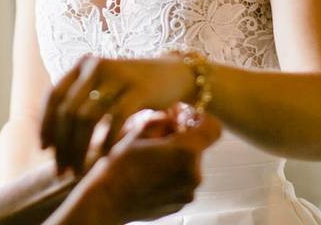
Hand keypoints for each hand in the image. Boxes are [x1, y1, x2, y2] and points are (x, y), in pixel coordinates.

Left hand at [41, 55, 196, 173]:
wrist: (174, 75)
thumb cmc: (132, 90)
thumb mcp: (102, 89)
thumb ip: (79, 104)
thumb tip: (50, 141)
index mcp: (83, 65)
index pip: (54, 96)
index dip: (46, 124)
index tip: (45, 150)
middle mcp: (97, 67)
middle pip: (68, 110)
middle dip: (62, 145)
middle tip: (62, 170)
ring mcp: (118, 76)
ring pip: (87, 117)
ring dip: (79, 149)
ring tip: (79, 170)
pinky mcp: (140, 89)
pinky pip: (115, 119)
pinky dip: (106, 141)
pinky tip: (104, 157)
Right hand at [75, 111, 221, 223]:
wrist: (107, 200)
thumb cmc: (120, 166)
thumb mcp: (139, 131)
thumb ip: (163, 120)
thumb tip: (173, 117)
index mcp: (185, 152)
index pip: (213, 128)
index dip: (201, 119)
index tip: (184, 118)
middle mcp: (193, 174)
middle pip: (198, 147)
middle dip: (182, 140)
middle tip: (158, 138)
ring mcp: (188, 192)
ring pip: (189, 165)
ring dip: (175, 158)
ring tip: (150, 159)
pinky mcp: (181, 203)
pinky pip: (182, 182)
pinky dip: (171, 174)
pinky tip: (150, 175)